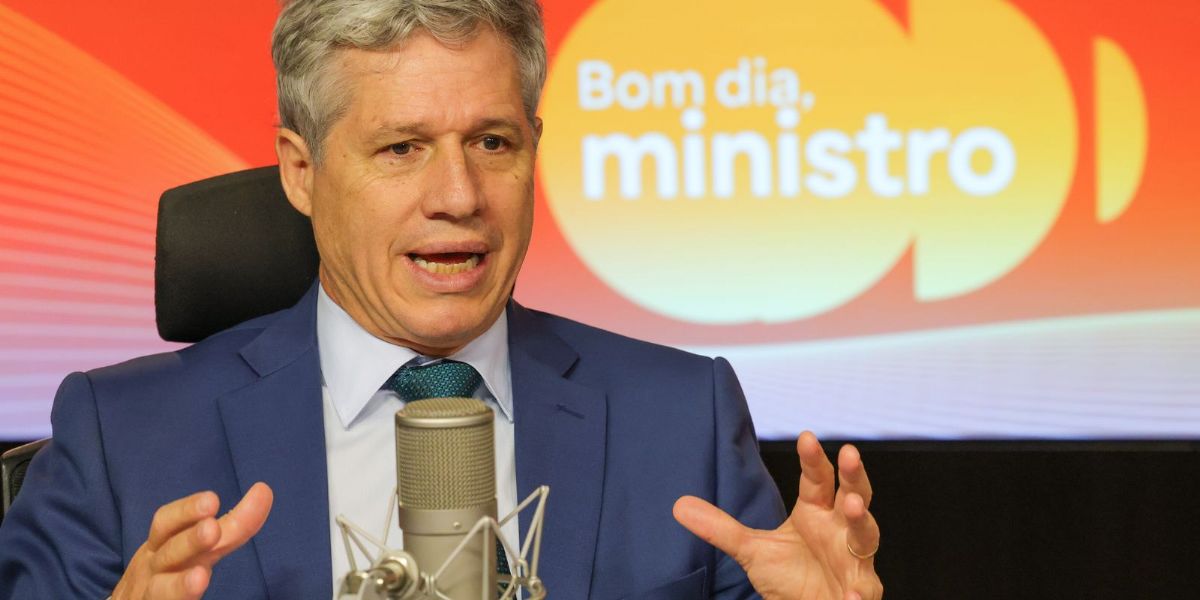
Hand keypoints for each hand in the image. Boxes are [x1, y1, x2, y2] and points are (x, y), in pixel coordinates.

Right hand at [111, 482, 273, 599]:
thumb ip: (230, 528)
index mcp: (161, 546)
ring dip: (179, 584)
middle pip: (168, 553)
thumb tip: (264, 490)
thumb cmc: (166, 574)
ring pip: (160, 590)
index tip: (221, 498)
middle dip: (189, 540)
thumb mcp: (194, 548)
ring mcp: (149, 593)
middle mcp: (153, 568)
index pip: (169, 523)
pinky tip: (195, 590)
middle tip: (211, 529)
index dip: (190, 509)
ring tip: (200, 578)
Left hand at [673, 431, 882, 599]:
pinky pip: (863, 592)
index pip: (817, 480)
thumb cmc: (790, 577)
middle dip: (852, 476)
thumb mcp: (752, 551)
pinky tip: (853, 596)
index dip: (813, 459)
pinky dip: (859, 594)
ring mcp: (854, 560)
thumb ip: (721, 528)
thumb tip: (679, 505)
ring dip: (861, 521)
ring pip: (865, 535)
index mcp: (816, 513)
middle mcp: (840, 530)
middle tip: (848, 453)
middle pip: (854, 495)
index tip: (806, 436)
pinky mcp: (859, 592)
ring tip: (852, 507)